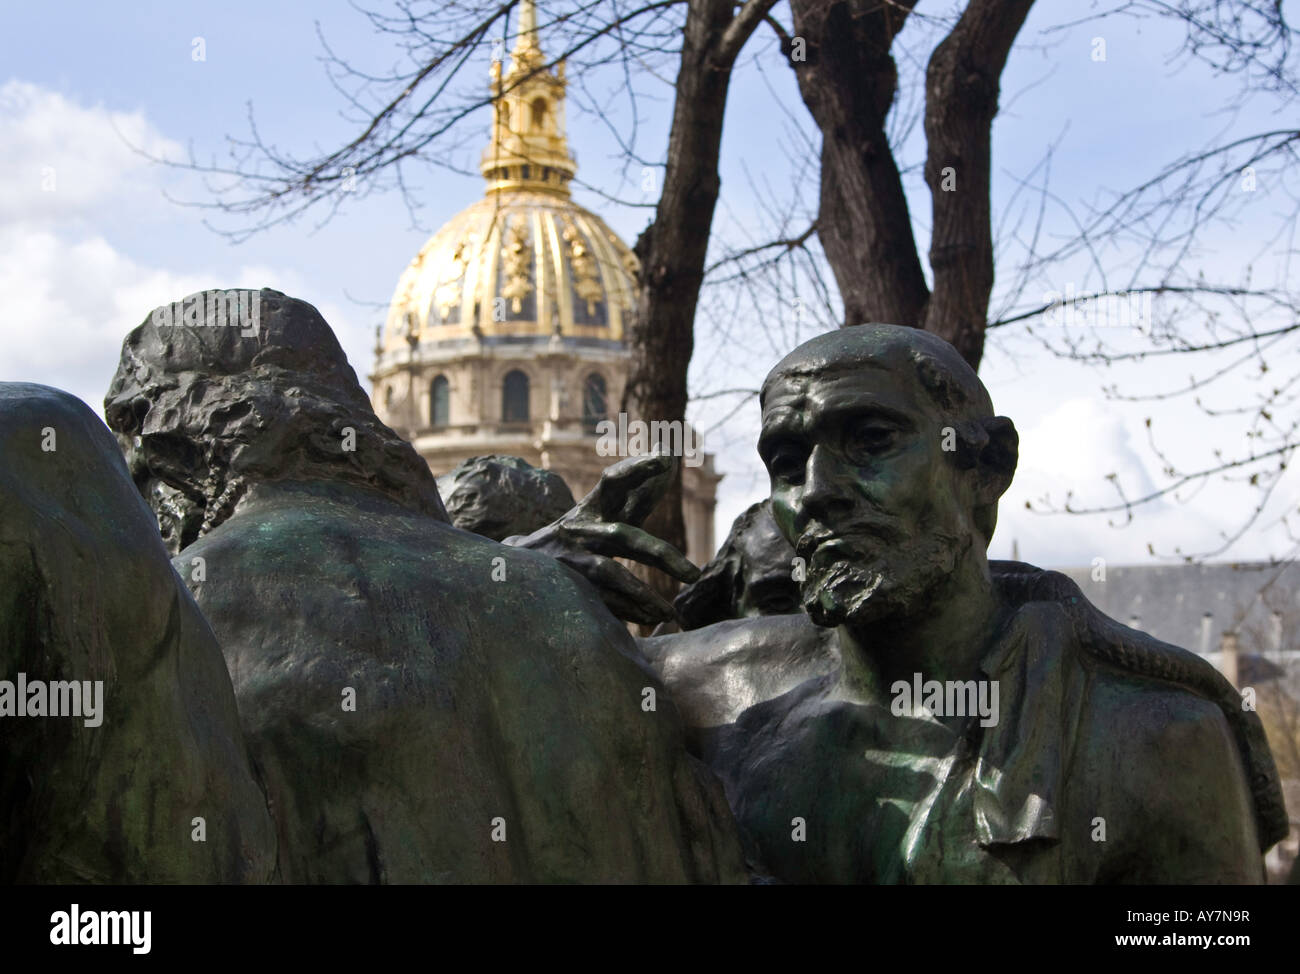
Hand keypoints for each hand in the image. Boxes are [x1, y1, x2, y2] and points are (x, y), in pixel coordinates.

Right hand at [503, 452, 699, 624]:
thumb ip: (638, 493)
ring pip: (609, 573)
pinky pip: (600, 600)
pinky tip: (652, 619)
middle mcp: (580, 529)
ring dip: (643, 595)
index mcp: (591, 507)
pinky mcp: (563, 584)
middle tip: (694, 575)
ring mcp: (569, 558)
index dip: (636, 469)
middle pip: (623, 537)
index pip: (613, 481)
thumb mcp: (602, 512)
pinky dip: (628, 611)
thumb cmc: (575, 535)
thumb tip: (672, 456)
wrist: (515, 563)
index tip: (665, 459)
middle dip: (661, 556)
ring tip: (671, 612)